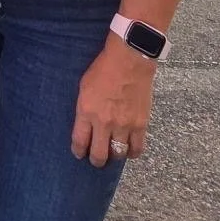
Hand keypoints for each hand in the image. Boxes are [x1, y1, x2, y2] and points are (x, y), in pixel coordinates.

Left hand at [71, 38, 155, 165]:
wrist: (129, 60)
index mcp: (86, 111)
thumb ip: (84, 109)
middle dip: (96, 160)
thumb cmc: (104, 69)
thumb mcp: (84, 87)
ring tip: (113, 153)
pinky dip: (133, 153)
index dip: (78, 151)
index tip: (79, 153)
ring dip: (114, 156)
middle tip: (96, 159)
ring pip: (118, 154)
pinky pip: (137, 148)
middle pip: (99, 155)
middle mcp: (104, 122)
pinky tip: (129, 150)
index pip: (80, 142)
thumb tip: (85, 124)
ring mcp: (124, 125)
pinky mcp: (140, 124)